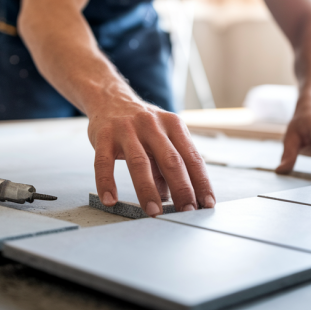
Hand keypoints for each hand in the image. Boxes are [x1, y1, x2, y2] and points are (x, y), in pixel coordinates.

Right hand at [87, 97, 215, 216]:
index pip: (192, 157)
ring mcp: (127, 129)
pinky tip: (110, 199)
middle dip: (181, 189)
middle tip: (186, 212)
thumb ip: (166, 166)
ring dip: (148, 190)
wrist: (110, 98)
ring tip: (153, 211)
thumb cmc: (140, 123)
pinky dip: (107, 183)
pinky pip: (104, 163)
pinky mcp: (104, 135)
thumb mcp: (161, 137)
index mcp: (173, 125)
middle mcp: (152, 125)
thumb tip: (171, 197)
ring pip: (139, 162)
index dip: (201, 182)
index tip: (206, 203)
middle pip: (171, 160)